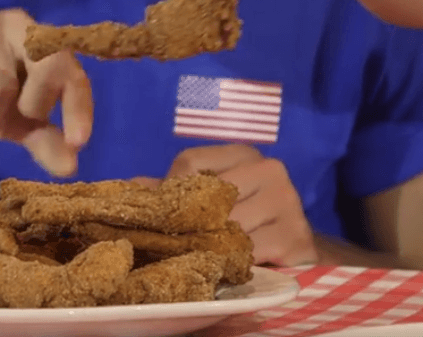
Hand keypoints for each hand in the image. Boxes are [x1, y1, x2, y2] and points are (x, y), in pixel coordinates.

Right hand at [0, 9, 92, 176]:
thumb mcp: (19, 124)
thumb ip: (46, 142)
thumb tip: (70, 168)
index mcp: (43, 40)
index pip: (71, 72)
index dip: (78, 107)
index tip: (78, 142)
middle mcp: (17, 23)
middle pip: (45, 68)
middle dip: (30, 107)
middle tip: (11, 117)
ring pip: (0, 84)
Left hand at [166, 144, 317, 266]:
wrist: (295, 247)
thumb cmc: (244, 217)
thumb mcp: (210, 198)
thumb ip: (172, 191)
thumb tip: (127, 187)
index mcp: (243, 153)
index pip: (190, 163)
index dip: (172, 190)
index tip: (169, 214)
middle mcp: (269, 169)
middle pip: (209, 196)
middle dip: (188, 224)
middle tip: (176, 244)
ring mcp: (286, 201)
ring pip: (228, 226)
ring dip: (208, 247)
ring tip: (199, 257)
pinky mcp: (295, 236)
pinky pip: (249, 252)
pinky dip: (231, 264)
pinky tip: (226, 268)